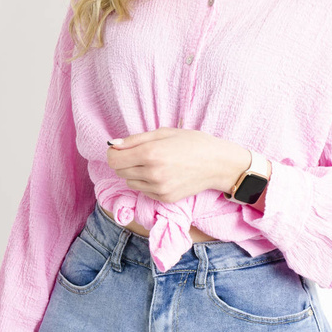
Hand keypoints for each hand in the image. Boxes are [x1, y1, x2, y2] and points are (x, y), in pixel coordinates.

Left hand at [105, 127, 250, 203]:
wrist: (218, 164)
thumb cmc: (192, 143)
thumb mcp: (164, 133)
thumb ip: (135, 140)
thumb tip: (113, 145)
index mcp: (150, 153)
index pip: (114, 159)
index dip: (113, 153)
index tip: (121, 149)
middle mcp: (152, 173)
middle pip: (119, 171)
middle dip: (124, 162)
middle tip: (140, 154)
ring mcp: (159, 188)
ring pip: (130, 182)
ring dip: (135, 173)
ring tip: (154, 164)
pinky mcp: (165, 198)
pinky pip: (144, 191)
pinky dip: (147, 182)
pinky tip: (163, 174)